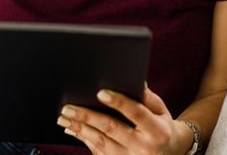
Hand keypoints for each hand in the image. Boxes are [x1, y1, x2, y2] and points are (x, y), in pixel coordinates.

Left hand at [57, 87, 192, 153]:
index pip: (137, 113)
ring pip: (101, 142)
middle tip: (68, 107)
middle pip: (112, 129)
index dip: (119, 102)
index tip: (100, 92)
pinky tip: (72, 129)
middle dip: (88, 116)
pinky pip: (98, 152)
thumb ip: (147, 97)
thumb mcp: (161, 110)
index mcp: (158, 130)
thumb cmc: (162, 126)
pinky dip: (83, 139)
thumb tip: (133, 80)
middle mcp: (144, 147)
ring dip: (80, 128)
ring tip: (64, 117)